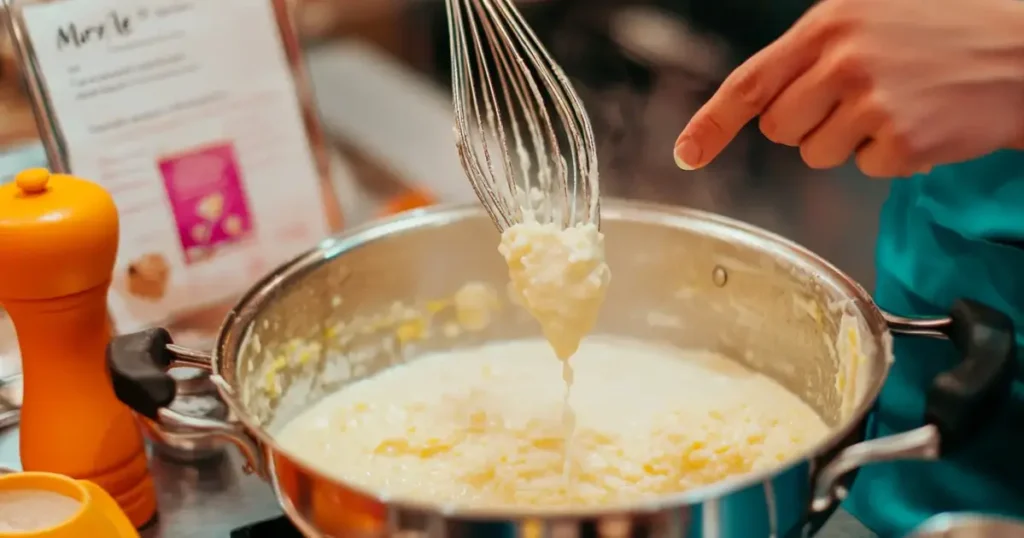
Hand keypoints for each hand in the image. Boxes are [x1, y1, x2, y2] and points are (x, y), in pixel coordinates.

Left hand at [673, 0, 1023, 176]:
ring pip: (814, 154)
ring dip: (848, 142)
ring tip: (895, 105)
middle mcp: (843, 61)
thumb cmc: (945, 31)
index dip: (711, 123)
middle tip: (857, 98)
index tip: (686, 153)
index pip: (749, 83)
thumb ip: (814, 50)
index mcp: (829, 25)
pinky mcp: (902, 142)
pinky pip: (864, 170)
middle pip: (779, 128)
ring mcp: (873, 103)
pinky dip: (888, 157)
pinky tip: (920, 123)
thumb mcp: (871, 16)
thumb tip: (765, 99)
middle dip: (806, 124)